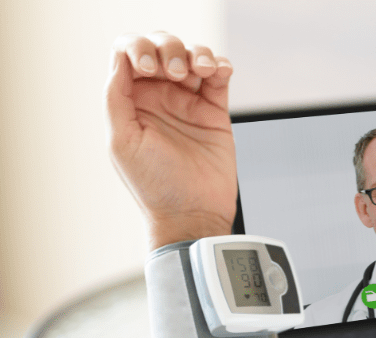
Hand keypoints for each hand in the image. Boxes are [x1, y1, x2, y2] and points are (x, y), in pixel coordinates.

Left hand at [106, 32, 236, 248]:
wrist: (193, 212)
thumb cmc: (155, 186)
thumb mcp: (122, 141)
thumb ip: (116, 98)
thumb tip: (120, 60)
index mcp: (132, 102)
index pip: (130, 55)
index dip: (140, 49)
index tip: (150, 68)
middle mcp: (159, 98)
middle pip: (163, 48)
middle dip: (170, 50)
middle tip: (176, 72)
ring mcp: (189, 103)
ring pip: (192, 56)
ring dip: (196, 54)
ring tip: (200, 72)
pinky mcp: (216, 112)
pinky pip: (219, 76)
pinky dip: (220, 65)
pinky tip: (219, 73)